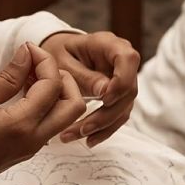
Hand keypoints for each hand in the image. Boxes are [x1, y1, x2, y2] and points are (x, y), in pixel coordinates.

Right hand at [0, 42, 85, 184]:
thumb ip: (7, 78)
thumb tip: (27, 54)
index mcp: (22, 124)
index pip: (52, 86)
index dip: (45, 61)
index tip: (28, 48)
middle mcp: (36, 138)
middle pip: (75, 104)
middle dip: (64, 78)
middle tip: (37, 65)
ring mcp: (36, 146)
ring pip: (67, 116)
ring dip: (58, 92)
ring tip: (29, 76)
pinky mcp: (30, 149)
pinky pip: (52, 123)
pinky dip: (48, 104)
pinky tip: (25, 92)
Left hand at [40, 31, 140, 146]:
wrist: (56, 56)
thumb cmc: (57, 54)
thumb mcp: (61, 62)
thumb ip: (83, 76)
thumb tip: (105, 92)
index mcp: (108, 44)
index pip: (128, 59)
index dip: (121, 81)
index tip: (105, 98)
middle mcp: (121, 61)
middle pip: (128, 90)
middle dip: (107, 113)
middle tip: (83, 128)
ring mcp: (122, 80)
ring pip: (124, 107)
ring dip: (104, 125)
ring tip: (79, 136)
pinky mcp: (118, 96)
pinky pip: (118, 115)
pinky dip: (104, 129)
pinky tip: (89, 140)